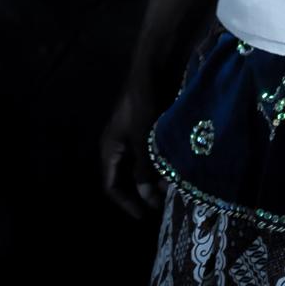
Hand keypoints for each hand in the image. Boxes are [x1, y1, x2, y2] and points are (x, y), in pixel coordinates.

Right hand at [100, 87, 164, 218]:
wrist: (153, 70)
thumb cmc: (143, 104)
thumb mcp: (143, 140)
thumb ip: (144, 169)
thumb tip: (148, 198)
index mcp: (109, 149)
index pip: (111, 186)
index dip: (126, 203)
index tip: (144, 215)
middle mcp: (118, 145)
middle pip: (126, 178)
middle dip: (143, 191)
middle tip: (162, 204)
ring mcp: (132, 136)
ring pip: (140, 166)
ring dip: (154, 178)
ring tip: (172, 188)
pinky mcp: (147, 127)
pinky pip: (150, 153)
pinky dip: (160, 163)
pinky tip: (175, 168)